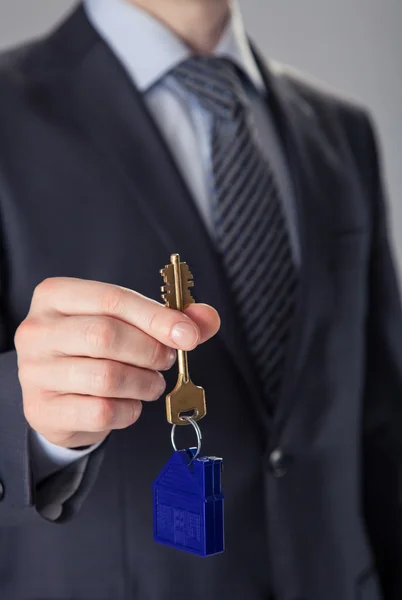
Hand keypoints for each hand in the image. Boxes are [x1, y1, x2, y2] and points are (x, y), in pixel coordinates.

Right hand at [15, 277, 219, 448]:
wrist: (56, 393)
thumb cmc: (94, 349)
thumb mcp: (125, 323)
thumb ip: (167, 318)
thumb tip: (207, 318)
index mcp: (55, 296)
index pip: (112, 299)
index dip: (157, 317)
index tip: (188, 335)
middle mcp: (36, 330)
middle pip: (106, 336)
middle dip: (150, 351)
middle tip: (165, 360)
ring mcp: (34, 373)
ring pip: (106, 377)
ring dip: (144, 383)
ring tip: (151, 383)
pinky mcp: (42, 410)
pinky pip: (100, 412)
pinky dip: (128, 410)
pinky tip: (129, 404)